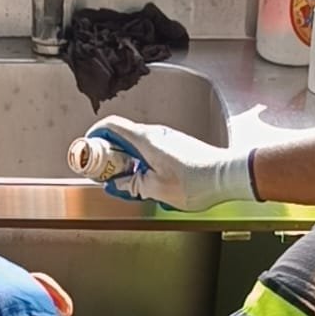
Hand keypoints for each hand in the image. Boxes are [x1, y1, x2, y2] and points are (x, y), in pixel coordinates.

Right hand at [86, 117, 255, 211]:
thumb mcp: (156, 189)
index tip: (88, 150)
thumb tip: (121, 184)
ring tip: (125, 182)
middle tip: (104, 173)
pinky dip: (141, 162)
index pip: (111, 126)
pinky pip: (150, 150)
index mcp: (146, 140)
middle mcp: (156, 134)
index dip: (95, 136)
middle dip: (108, 154)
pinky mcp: (176, 147)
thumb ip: (134, 185)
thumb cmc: (196, 182)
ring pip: (137, 145)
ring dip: (126, 160)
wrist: (226, 176)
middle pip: (122, 136)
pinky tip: (145, 181)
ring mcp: (167, 139)